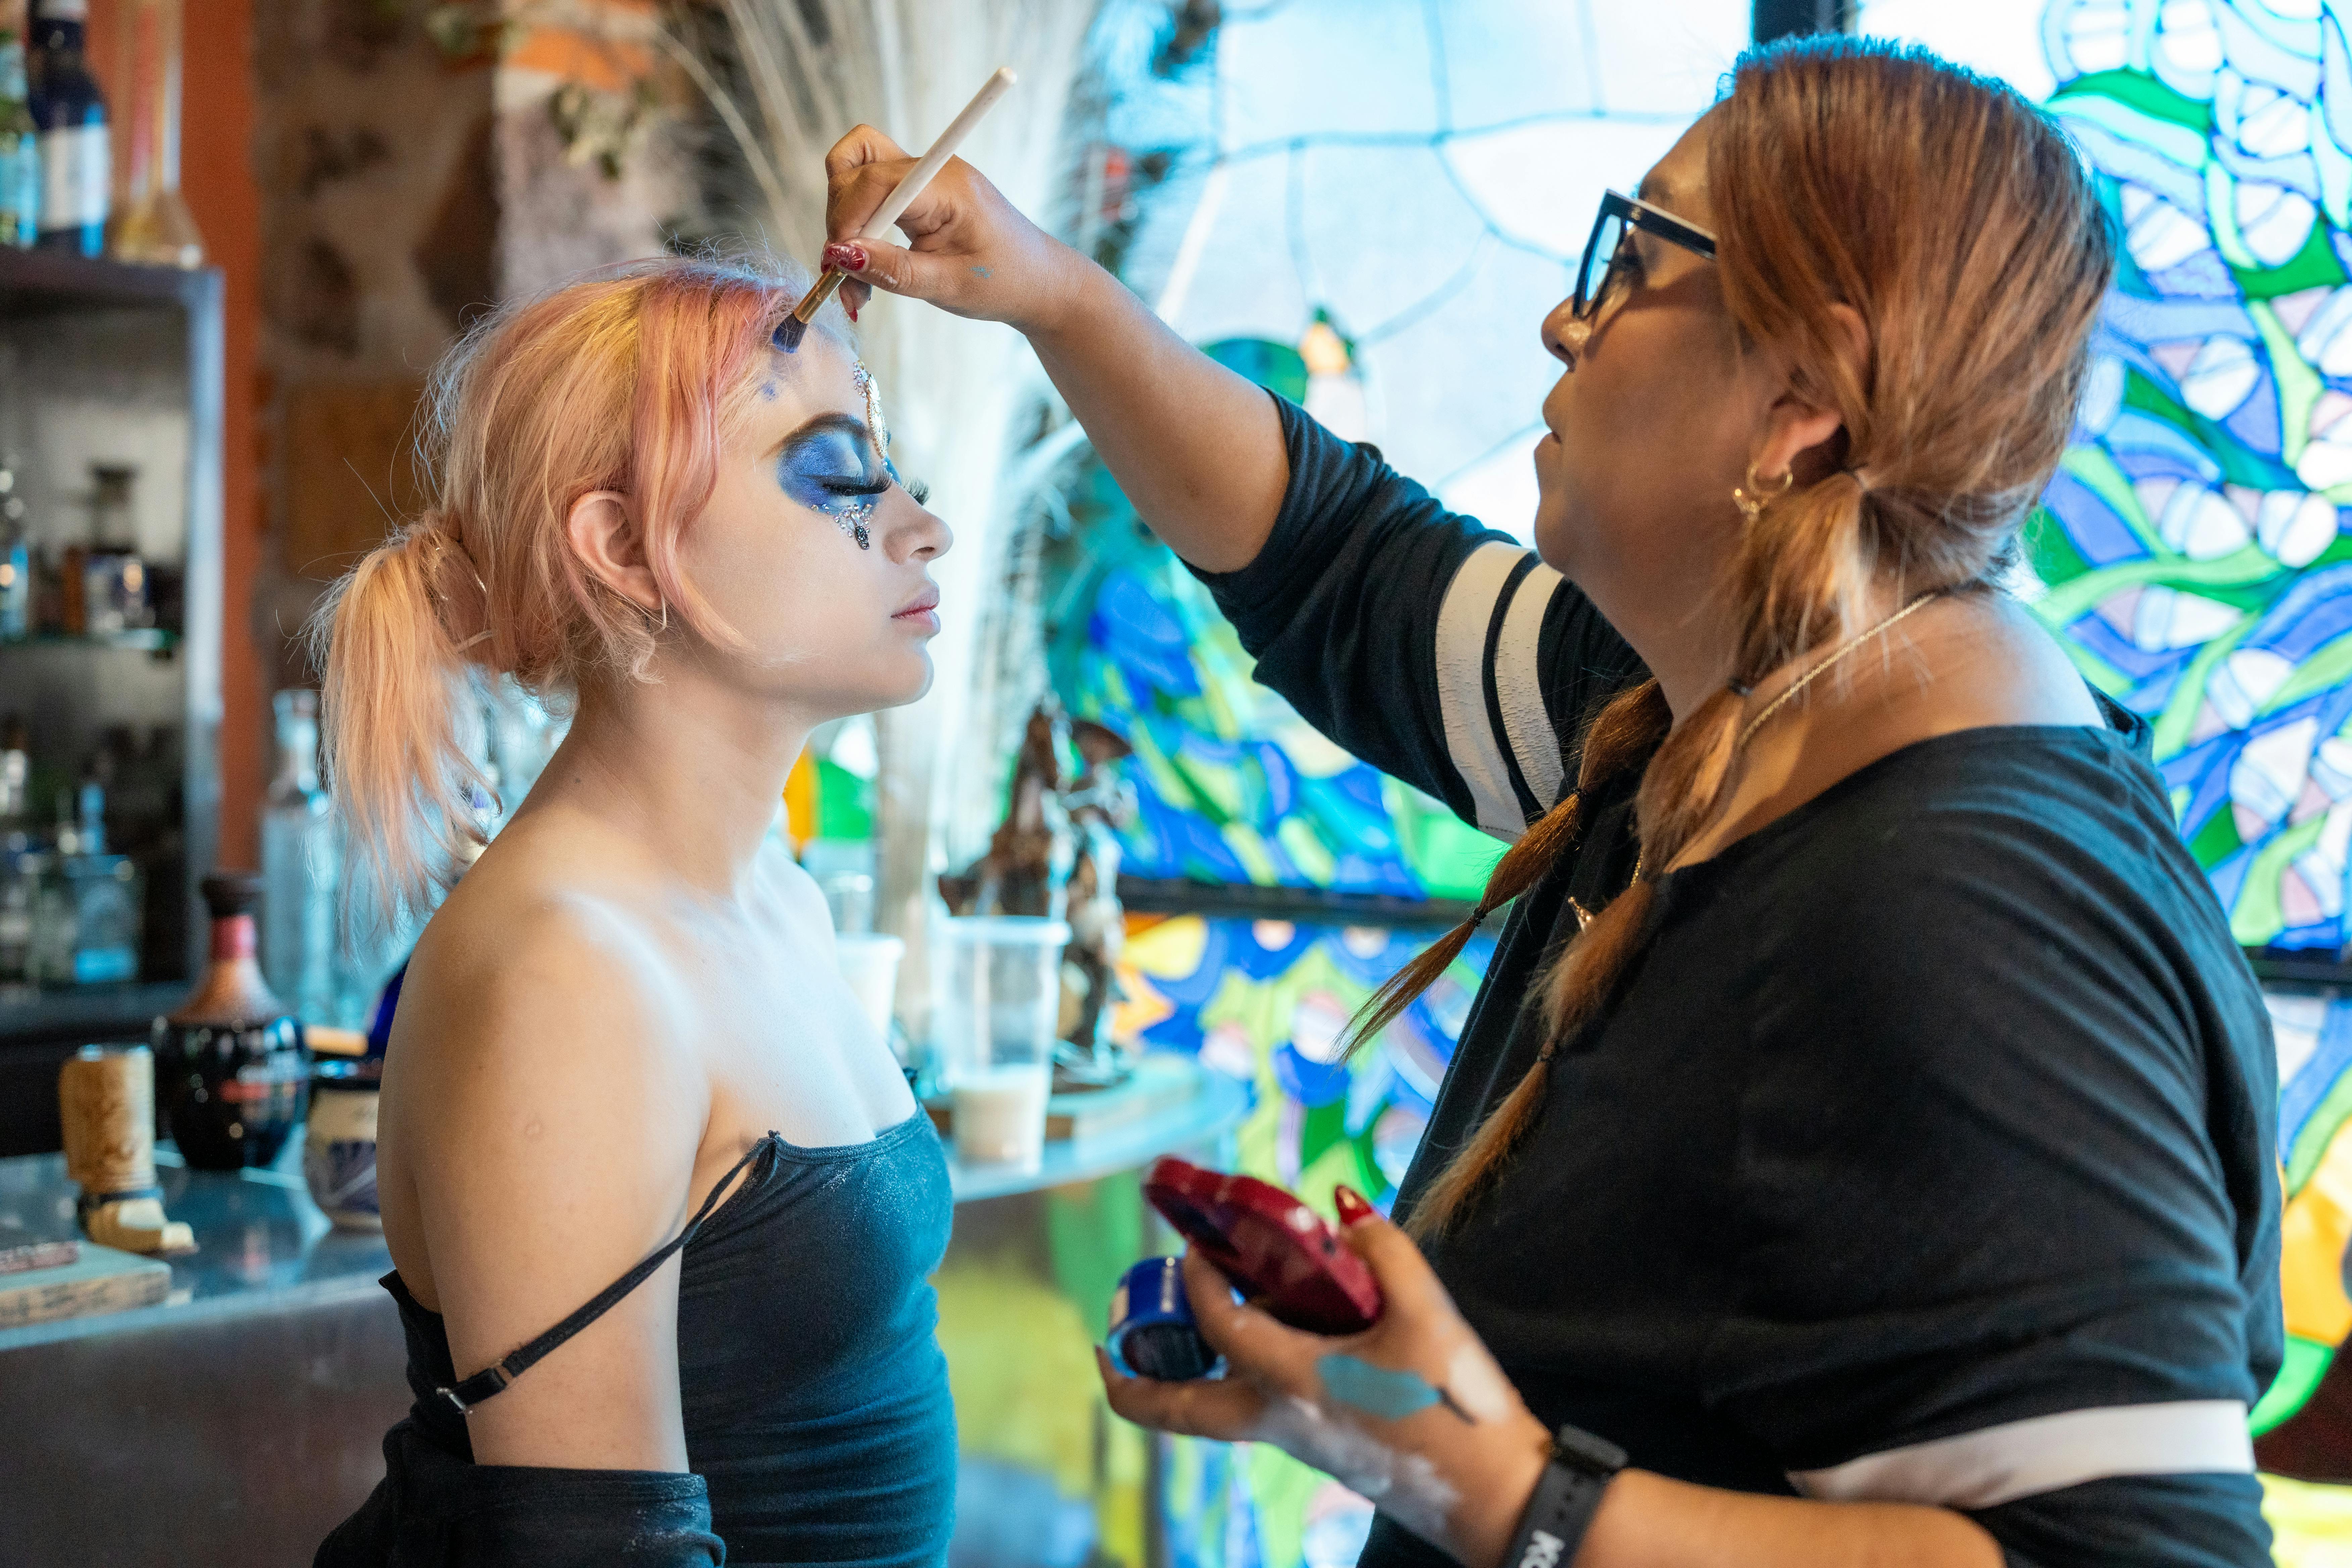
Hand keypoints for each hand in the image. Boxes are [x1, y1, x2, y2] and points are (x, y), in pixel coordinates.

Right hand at [822, 125, 1088, 333]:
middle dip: (840, 220)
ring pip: (856, 176)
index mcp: (946, 185)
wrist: (1040, 283)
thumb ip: (892, 270)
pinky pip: (871, 198)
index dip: (846, 219)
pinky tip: (865, 274)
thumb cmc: (1005, 283)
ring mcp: (923, 178)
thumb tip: (838, 255)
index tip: (836, 265)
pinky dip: (859, 231)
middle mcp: (931, 170)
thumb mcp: (948, 286)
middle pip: (855, 163)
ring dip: (845, 226)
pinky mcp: (918, 194)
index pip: (874, 179)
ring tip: (854, 284)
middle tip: (841, 277)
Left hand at [1098, 1190, 1553, 1567]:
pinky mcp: (1315, 1447)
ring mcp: (1292, 1440)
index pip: (1216, 1324)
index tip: (1197, 1241)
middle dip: (1125, 1380)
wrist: (1492, 1494)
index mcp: (1293, 1382)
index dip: (1199, 1276)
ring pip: (1204, 1417)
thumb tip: (1341, 1203)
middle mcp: (1276, 1418)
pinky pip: (1248, 1412)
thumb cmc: (1456, 1406)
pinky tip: (1272, 1331)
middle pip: (1170, 1412)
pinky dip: (1234, 1375)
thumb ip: (1381, 1249)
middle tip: (1109, 1341)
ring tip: (1183, 1322)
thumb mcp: (1427, 1313)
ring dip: (1178, 1377)